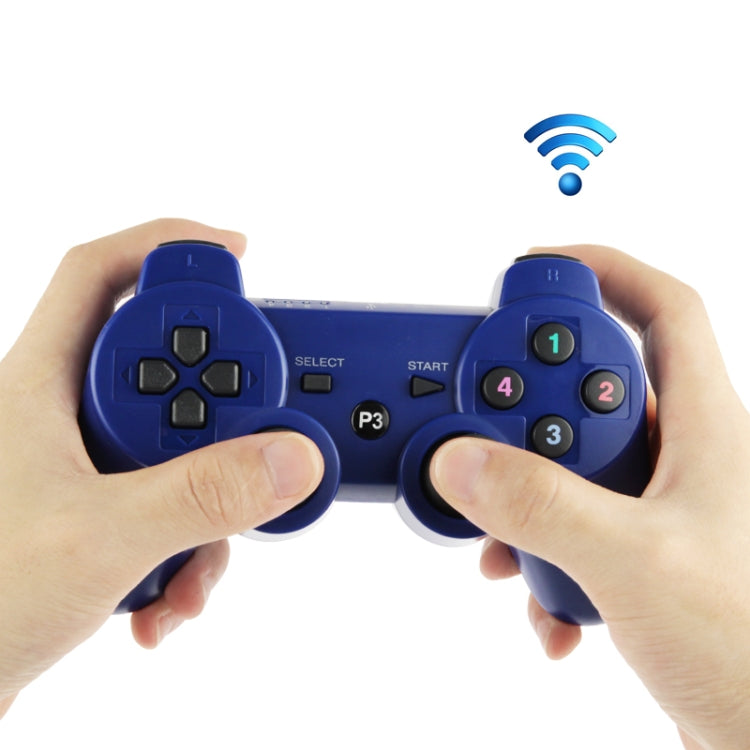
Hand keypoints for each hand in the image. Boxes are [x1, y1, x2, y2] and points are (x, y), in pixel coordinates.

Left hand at [0, 220, 323, 715]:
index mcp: (41, 387)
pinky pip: (172, 512)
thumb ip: (202, 494)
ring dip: (209, 513)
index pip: (101, 276)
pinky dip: (187, 556)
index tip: (238, 253)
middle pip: (166, 370)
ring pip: (180, 453)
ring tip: (191, 570)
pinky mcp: (102, 519)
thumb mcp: (101, 537)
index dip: (168, 247)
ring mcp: (86, 472)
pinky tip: (164, 602)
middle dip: (218, 417)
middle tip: (249, 442)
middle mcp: (65, 420)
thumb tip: (287, 459)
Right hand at [430, 245, 749, 749]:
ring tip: (506, 543)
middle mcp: (681, 458)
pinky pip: (571, 529)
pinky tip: (544, 607)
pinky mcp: (636, 554)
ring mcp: (656, 508)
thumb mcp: (634, 564)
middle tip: (488, 424)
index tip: (536, 269)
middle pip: (593, 386)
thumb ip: (541, 505)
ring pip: (571, 465)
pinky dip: (542, 560)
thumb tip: (464, 461)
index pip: (663, 310)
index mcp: (704, 429)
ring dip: (525, 499)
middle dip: (532, 405)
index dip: (604, 271)